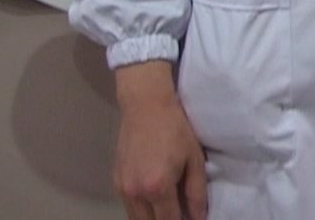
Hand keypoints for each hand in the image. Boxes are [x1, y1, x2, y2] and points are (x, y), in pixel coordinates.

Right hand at [114, 62, 208, 219]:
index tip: (191, 219)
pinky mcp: (115, 181)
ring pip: (136, 218)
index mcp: (158, 188)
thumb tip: (199, 218)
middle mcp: (136, 192)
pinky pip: (129, 205)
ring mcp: (122, 188)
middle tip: (180, 213)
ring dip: (152, 218)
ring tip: (169, 208)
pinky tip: (155, 199)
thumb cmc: (175, 130)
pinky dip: (142, 209)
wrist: (145, 106)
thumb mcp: (194, 160)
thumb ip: (196, 193)